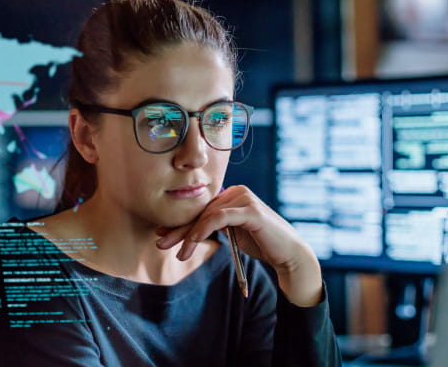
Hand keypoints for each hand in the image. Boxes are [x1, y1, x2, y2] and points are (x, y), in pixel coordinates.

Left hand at [156, 185, 323, 306]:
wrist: (288, 255)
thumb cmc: (262, 244)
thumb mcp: (233, 233)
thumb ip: (215, 226)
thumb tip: (187, 229)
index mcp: (233, 195)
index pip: (202, 208)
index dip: (181, 222)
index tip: (162, 234)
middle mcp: (238, 191)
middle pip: (202, 211)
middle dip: (179, 228)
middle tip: (160, 242)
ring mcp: (245, 198)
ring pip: (208, 215)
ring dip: (189, 235)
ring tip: (178, 254)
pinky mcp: (251, 210)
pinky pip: (219, 218)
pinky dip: (202, 230)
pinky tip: (192, 244)